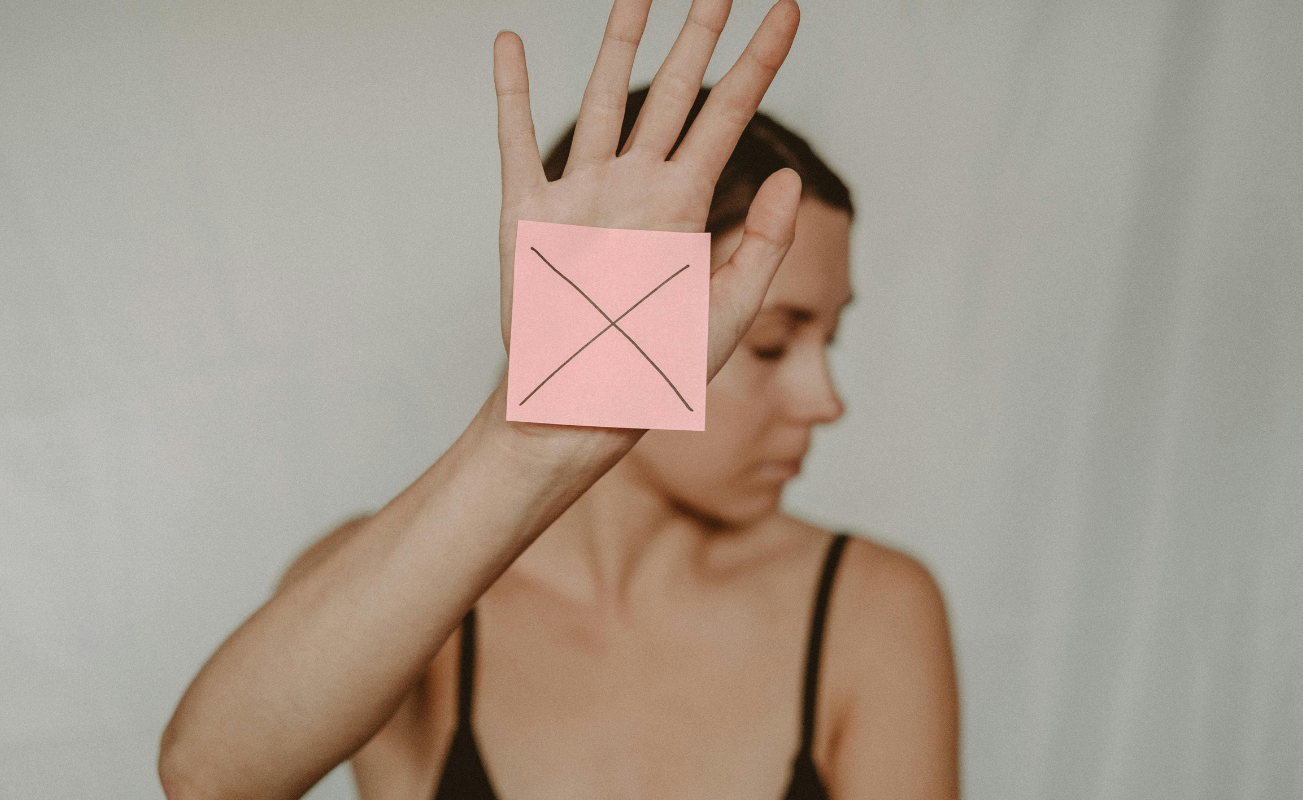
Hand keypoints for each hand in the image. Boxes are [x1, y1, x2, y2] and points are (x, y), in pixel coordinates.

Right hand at [493, 0, 802, 383]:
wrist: (580, 404)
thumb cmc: (655, 369)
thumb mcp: (727, 313)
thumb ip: (763, 245)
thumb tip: (792, 177)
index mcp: (686, 206)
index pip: (730, 115)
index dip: (760, 61)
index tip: (786, 10)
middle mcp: (636, 186)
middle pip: (672, 90)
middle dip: (696, 33)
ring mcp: (581, 193)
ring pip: (601, 96)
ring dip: (617, 41)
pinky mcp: (527, 212)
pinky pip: (517, 137)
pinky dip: (511, 90)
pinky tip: (512, 41)